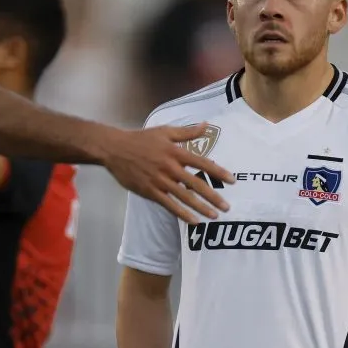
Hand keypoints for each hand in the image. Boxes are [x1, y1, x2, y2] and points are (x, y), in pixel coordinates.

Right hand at [105, 123, 233, 223]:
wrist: (115, 149)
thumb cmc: (141, 139)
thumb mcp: (165, 131)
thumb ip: (187, 132)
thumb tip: (206, 125)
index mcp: (175, 152)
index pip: (202, 163)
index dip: (218, 172)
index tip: (232, 181)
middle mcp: (170, 168)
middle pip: (196, 184)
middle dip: (213, 196)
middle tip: (227, 207)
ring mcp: (160, 181)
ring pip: (184, 197)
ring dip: (201, 208)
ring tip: (214, 216)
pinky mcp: (150, 191)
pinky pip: (169, 205)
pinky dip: (182, 214)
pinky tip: (194, 221)